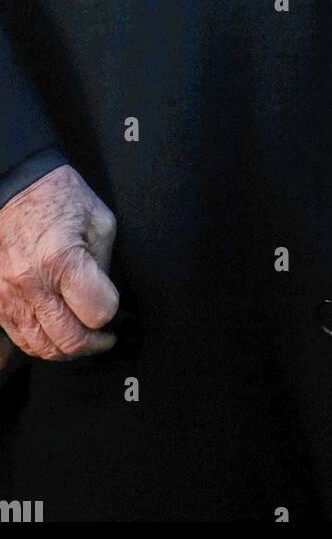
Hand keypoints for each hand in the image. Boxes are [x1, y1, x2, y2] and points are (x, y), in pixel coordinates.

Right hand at [0, 165, 118, 360]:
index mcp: (62, 260)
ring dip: (66, 349)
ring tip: (81, 335)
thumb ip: (105, 263)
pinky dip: (41, 342)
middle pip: (69, 340)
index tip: (113, 306)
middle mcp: (32, 284)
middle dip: (94, 343)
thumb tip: (106, 297)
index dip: (111, 312)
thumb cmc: (58, 198)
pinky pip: (20, 338)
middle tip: (104, 336)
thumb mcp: (98, 220)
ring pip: (42, 347)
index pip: (97, 312)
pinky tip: (55, 329)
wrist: (12, 189)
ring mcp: (9, 296)